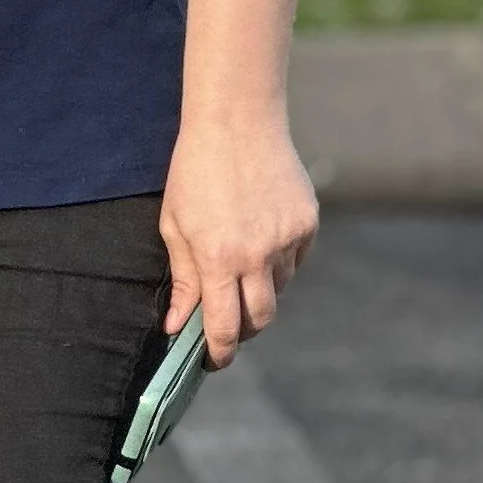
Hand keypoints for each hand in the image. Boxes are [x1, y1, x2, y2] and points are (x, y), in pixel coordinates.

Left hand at [159, 114, 318, 368]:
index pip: (224, 327)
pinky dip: (279, 263)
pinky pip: (295, 261)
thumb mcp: (174, 224)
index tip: (212, 361)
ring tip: (239, 264)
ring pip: (279, 290)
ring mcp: (287, 240)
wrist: (237, 121)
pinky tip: (260, 238)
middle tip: (226, 325)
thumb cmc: (195, 171)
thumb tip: (178, 325)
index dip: (219, 352)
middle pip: (260, 319)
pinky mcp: (307, 224)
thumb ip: (181, 278)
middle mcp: (258, 254)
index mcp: (218, 257)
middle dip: (242, 330)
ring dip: (259, 291)